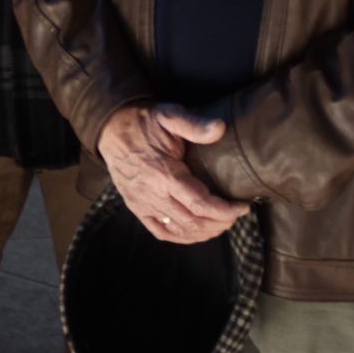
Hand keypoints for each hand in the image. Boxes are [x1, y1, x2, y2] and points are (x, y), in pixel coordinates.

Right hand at [98, 102, 249, 244]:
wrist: (110, 128)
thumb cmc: (142, 121)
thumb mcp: (169, 115)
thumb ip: (194, 124)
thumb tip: (220, 128)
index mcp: (164, 174)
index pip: (201, 204)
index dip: (226, 210)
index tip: (243, 206)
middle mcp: (152, 194)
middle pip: (194, 222)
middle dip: (220, 222)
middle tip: (235, 214)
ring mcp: (143, 203)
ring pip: (180, 231)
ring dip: (205, 232)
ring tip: (221, 223)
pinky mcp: (136, 207)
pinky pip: (161, 232)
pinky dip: (183, 237)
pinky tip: (197, 232)